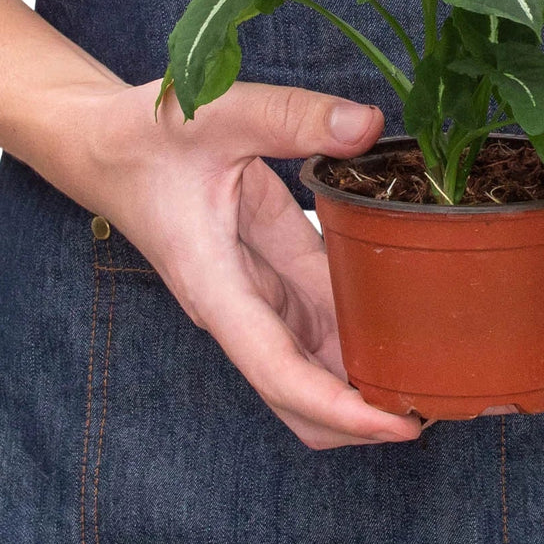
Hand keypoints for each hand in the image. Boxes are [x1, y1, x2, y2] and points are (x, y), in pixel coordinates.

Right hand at [41, 77, 424, 449]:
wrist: (103, 144)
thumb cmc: (143, 137)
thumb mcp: (218, 115)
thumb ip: (291, 117)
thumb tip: (366, 126)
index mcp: (217, 287)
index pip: (281, 374)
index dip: (341, 410)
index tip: (399, 427)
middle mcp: (237, 306)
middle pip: (301, 394)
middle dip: (362, 415)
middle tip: (440, 403)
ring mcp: (255, 293)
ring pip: (313, 362)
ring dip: (364, 377)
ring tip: (437, 373)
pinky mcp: (270, 268)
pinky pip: (319, 314)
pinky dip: (358, 328)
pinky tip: (406, 319)